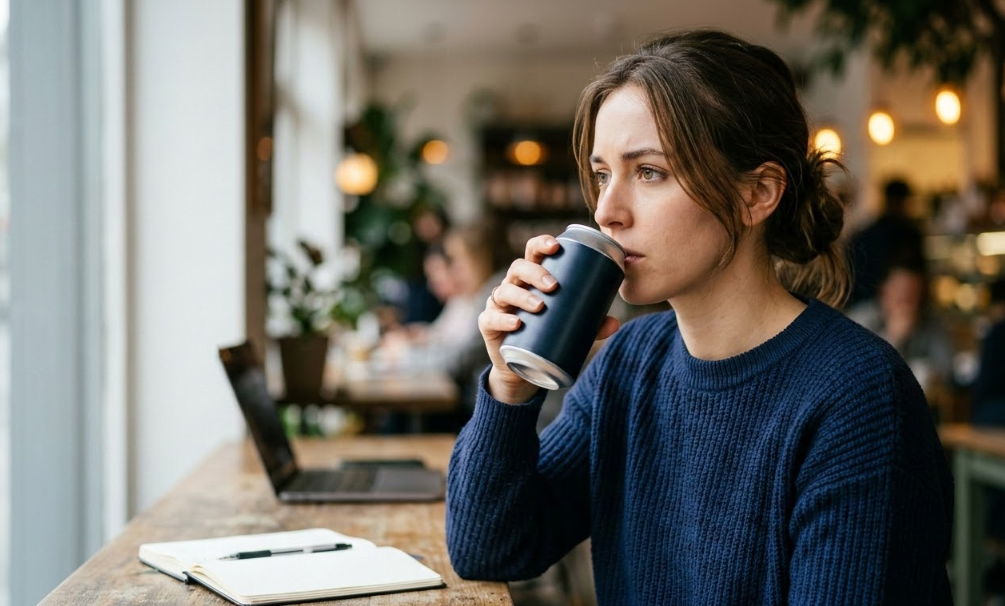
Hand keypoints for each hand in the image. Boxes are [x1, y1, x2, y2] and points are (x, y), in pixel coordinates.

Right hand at [479, 234, 620, 403]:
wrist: (522, 367)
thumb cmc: (547, 336)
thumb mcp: (571, 328)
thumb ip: (591, 325)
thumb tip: (616, 323)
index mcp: (531, 278)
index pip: (532, 252)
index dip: (541, 244)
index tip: (557, 246)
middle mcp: (513, 286)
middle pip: (518, 268)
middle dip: (535, 272)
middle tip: (554, 286)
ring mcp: (498, 304)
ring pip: (504, 291)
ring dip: (522, 295)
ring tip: (540, 306)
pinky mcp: (489, 325)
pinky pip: (491, 318)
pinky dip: (503, 319)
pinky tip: (517, 323)